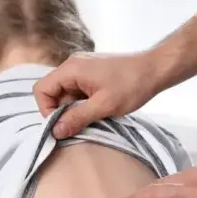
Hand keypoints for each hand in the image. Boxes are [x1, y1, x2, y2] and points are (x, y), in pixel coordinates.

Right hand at [33, 51, 161, 138]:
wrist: (155, 69)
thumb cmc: (132, 85)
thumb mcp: (104, 106)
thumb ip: (77, 118)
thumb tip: (56, 132)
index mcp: (71, 69)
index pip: (42, 90)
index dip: (47, 110)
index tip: (63, 125)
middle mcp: (72, 66)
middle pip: (53, 92)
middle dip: (62, 111)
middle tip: (81, 124)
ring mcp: (82, 69)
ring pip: (66, 94)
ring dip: (74, 109)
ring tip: (94, 116)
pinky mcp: (91, 74)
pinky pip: (77, 91)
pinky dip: (83, 103)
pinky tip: (98, 110)